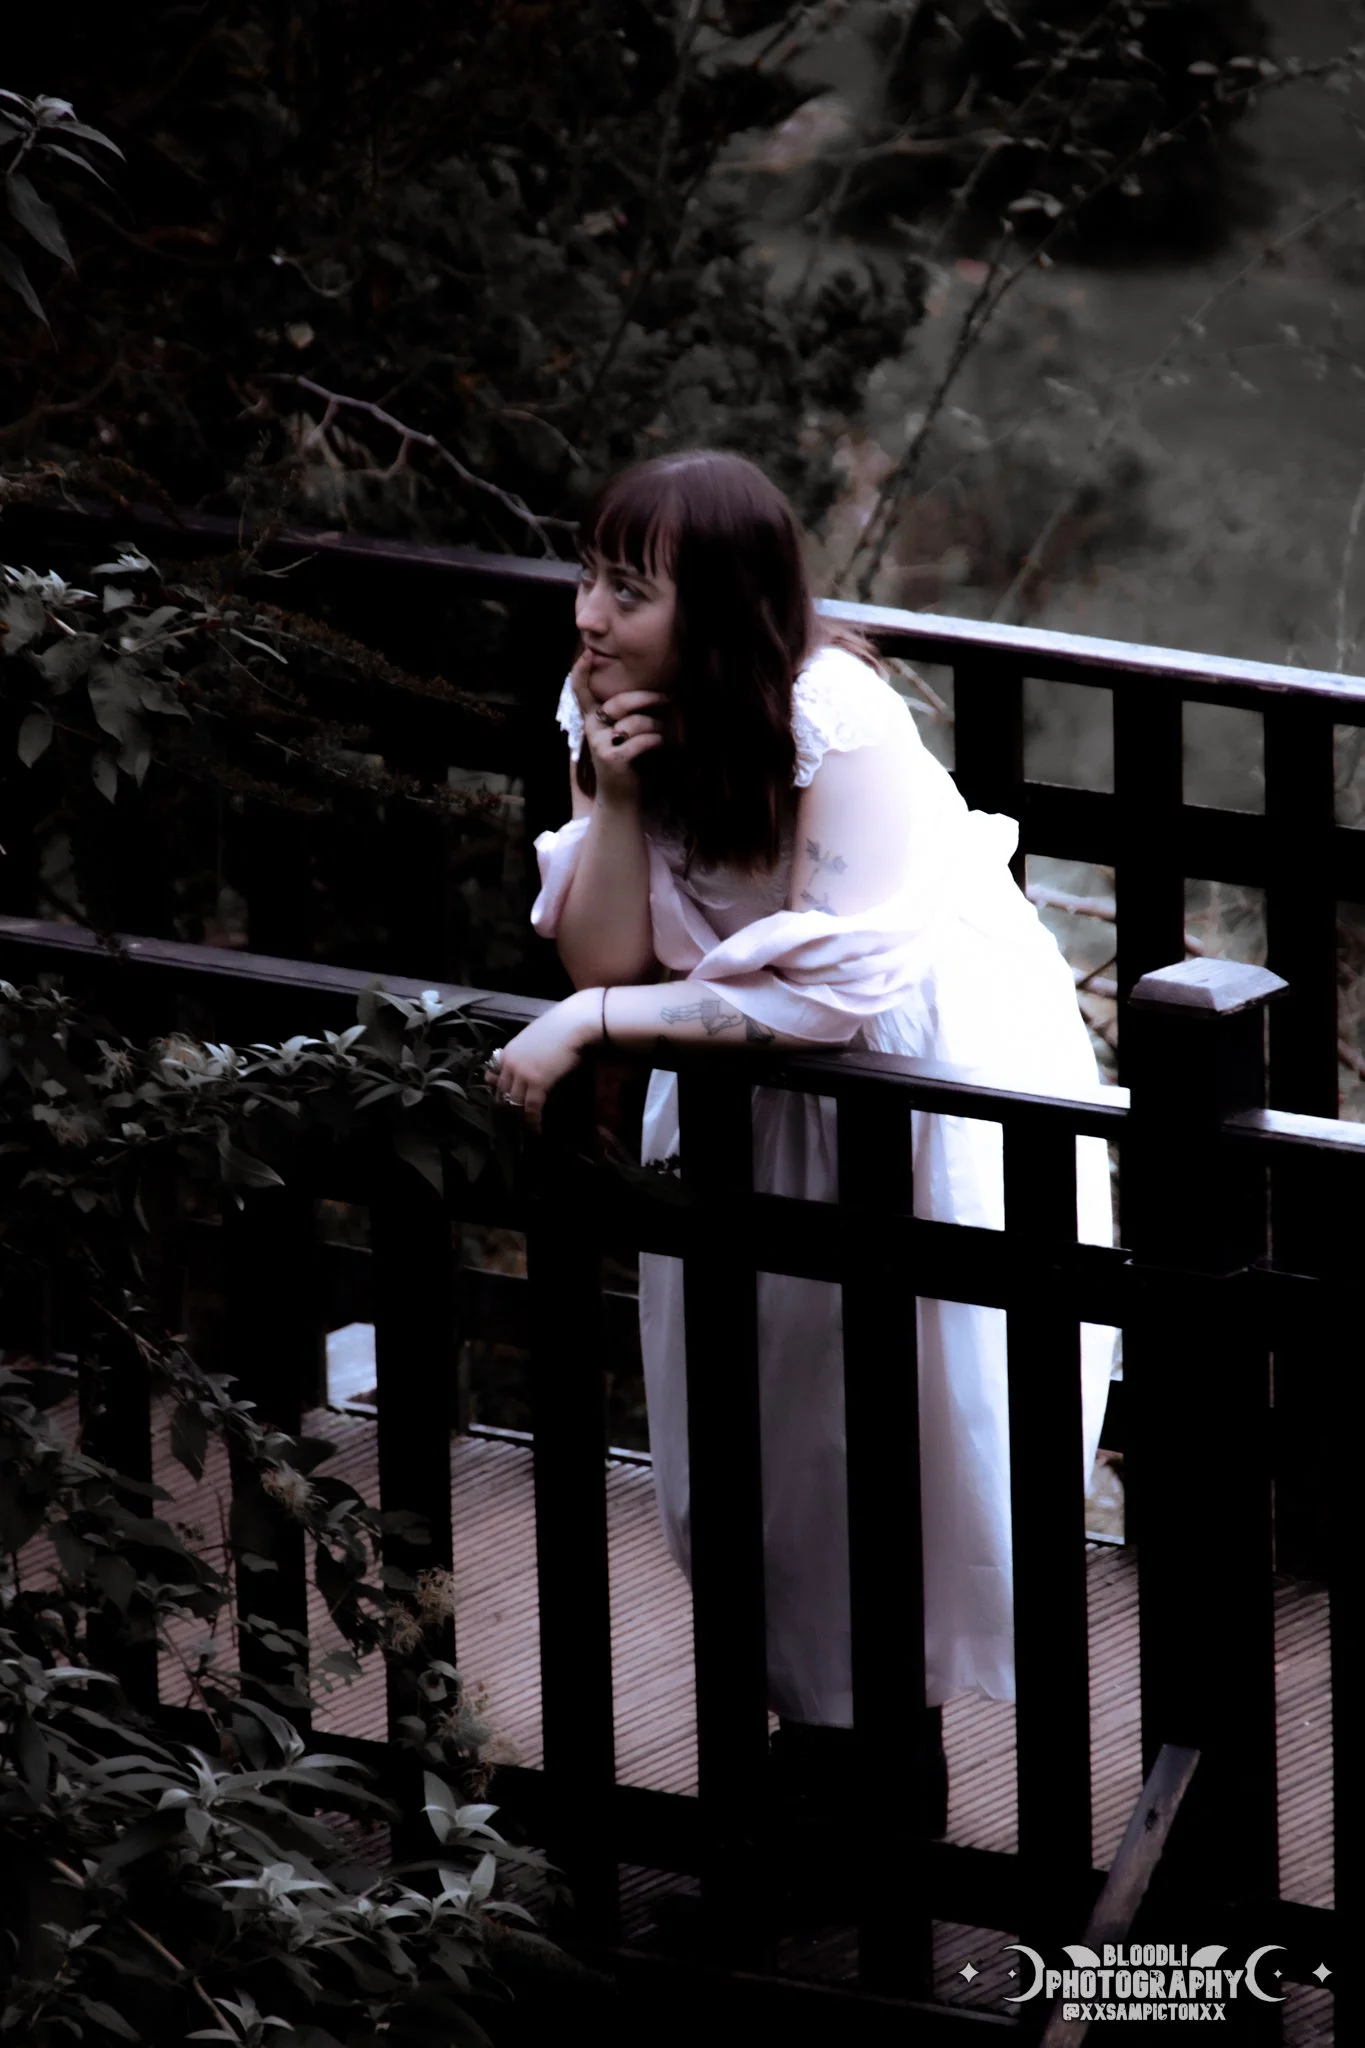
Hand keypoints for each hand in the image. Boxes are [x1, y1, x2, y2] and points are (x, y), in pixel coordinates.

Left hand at [483, 988, 601, 1131]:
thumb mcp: (536, 1037)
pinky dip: (533, 1120)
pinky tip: (537, 1129)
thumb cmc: (561, 1026)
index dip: (498, 1090)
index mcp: (508, 1051)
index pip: (494, 1075)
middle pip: (502, 1092)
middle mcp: (510, 1063)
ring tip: (526, 1127)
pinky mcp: (536, 1083)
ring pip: (514, 1102)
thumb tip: (531, 1063)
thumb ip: (527, 1051)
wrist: (574, 1023)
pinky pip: (531, 1107)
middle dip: (507, 1107)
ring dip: (519, 1117)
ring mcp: (522, 1073)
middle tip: (515, 1120)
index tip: (503, 1100)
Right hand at [570, 649, 666, 806]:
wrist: (620, 797)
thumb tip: (651, 690)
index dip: (581, 672)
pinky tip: (659, 745)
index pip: (581, 691)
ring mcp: (600, 745)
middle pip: (618, 703)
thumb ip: (624, 713)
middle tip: (667, 697)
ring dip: (654, 727)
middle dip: (646, 698)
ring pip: (634, 723)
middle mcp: (592, 730)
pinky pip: (641, 740)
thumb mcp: (620, 733)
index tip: (588, 653)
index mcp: (592, 720)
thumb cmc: (627, 760)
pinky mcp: (613, 759)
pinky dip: (655, 741)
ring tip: (660, 734)